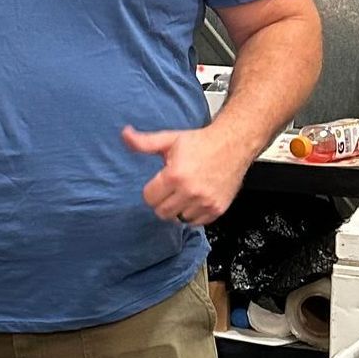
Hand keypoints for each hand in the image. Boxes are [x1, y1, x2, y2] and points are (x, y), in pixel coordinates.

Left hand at [121, 124, 250, 226]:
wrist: (233, 144)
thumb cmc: (201, 142)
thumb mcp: (170, 139)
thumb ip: (144, 142)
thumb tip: (125, 135)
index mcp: (175, 175)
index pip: (149, 198)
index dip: (152, 190)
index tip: (160, 182)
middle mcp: (190, 191)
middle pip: (162, 212)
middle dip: (163, 201)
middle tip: (171, 189)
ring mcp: (205, 202)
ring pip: (179, 219)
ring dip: (179, 208)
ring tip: (185, 192)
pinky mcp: (217, 209)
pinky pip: (196, 222)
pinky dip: (194, 214)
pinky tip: (196, 198)